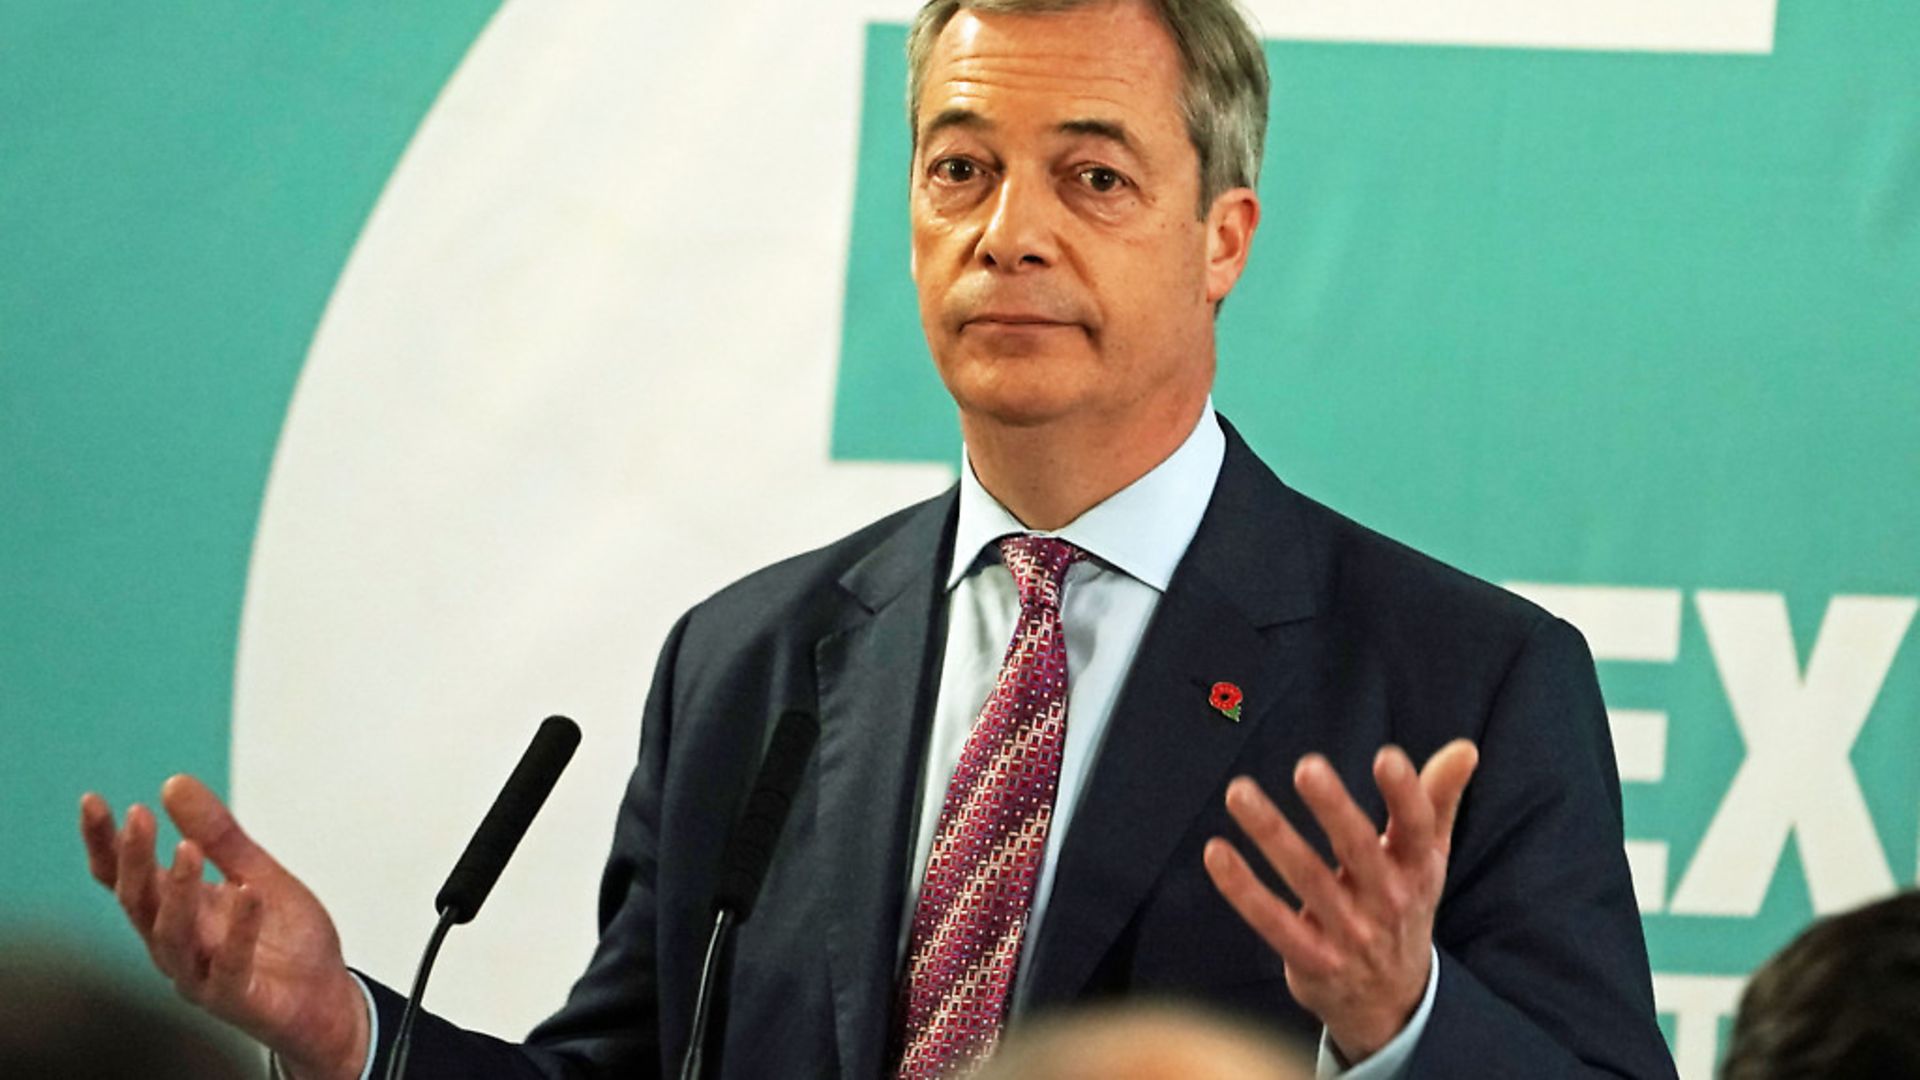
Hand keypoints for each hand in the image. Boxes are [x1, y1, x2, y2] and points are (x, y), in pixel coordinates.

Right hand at [80, 776, 369, 1079]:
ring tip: (186, 849)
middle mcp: (178, 944)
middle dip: (133, 860)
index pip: (124, 878)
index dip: (104, 844)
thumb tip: (174, 782)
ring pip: (172, 935)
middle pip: (139, 902)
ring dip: (177, 891)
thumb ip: (220, 836)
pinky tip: (248, 894)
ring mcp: (202, 975)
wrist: (326, 999)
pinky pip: (230, 966)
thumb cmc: (286, 941)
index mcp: (178, 911)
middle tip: (138, 817)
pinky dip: (239, 930)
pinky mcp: (237, 999)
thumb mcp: (258, 873)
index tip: (92, 801)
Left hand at [1202, 740, 1478, 1062]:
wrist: (1393, 1002)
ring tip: (1239, 793)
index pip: (1416, 828)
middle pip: (1359, 849)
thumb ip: (1438, 799)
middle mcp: (1386, 901)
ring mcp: (1348, 933)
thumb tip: (1465, 747)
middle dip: (1333, 808)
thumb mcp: (1428, 858)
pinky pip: (1273, 921)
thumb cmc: (1403, 905)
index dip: (1405, 794)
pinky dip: (1243, 889)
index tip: (1388, 757)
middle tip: (1307, 766)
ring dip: (1272, 834)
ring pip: (1307, 879)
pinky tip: (1216, 851)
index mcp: (1416, 870)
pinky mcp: (1311, 959)